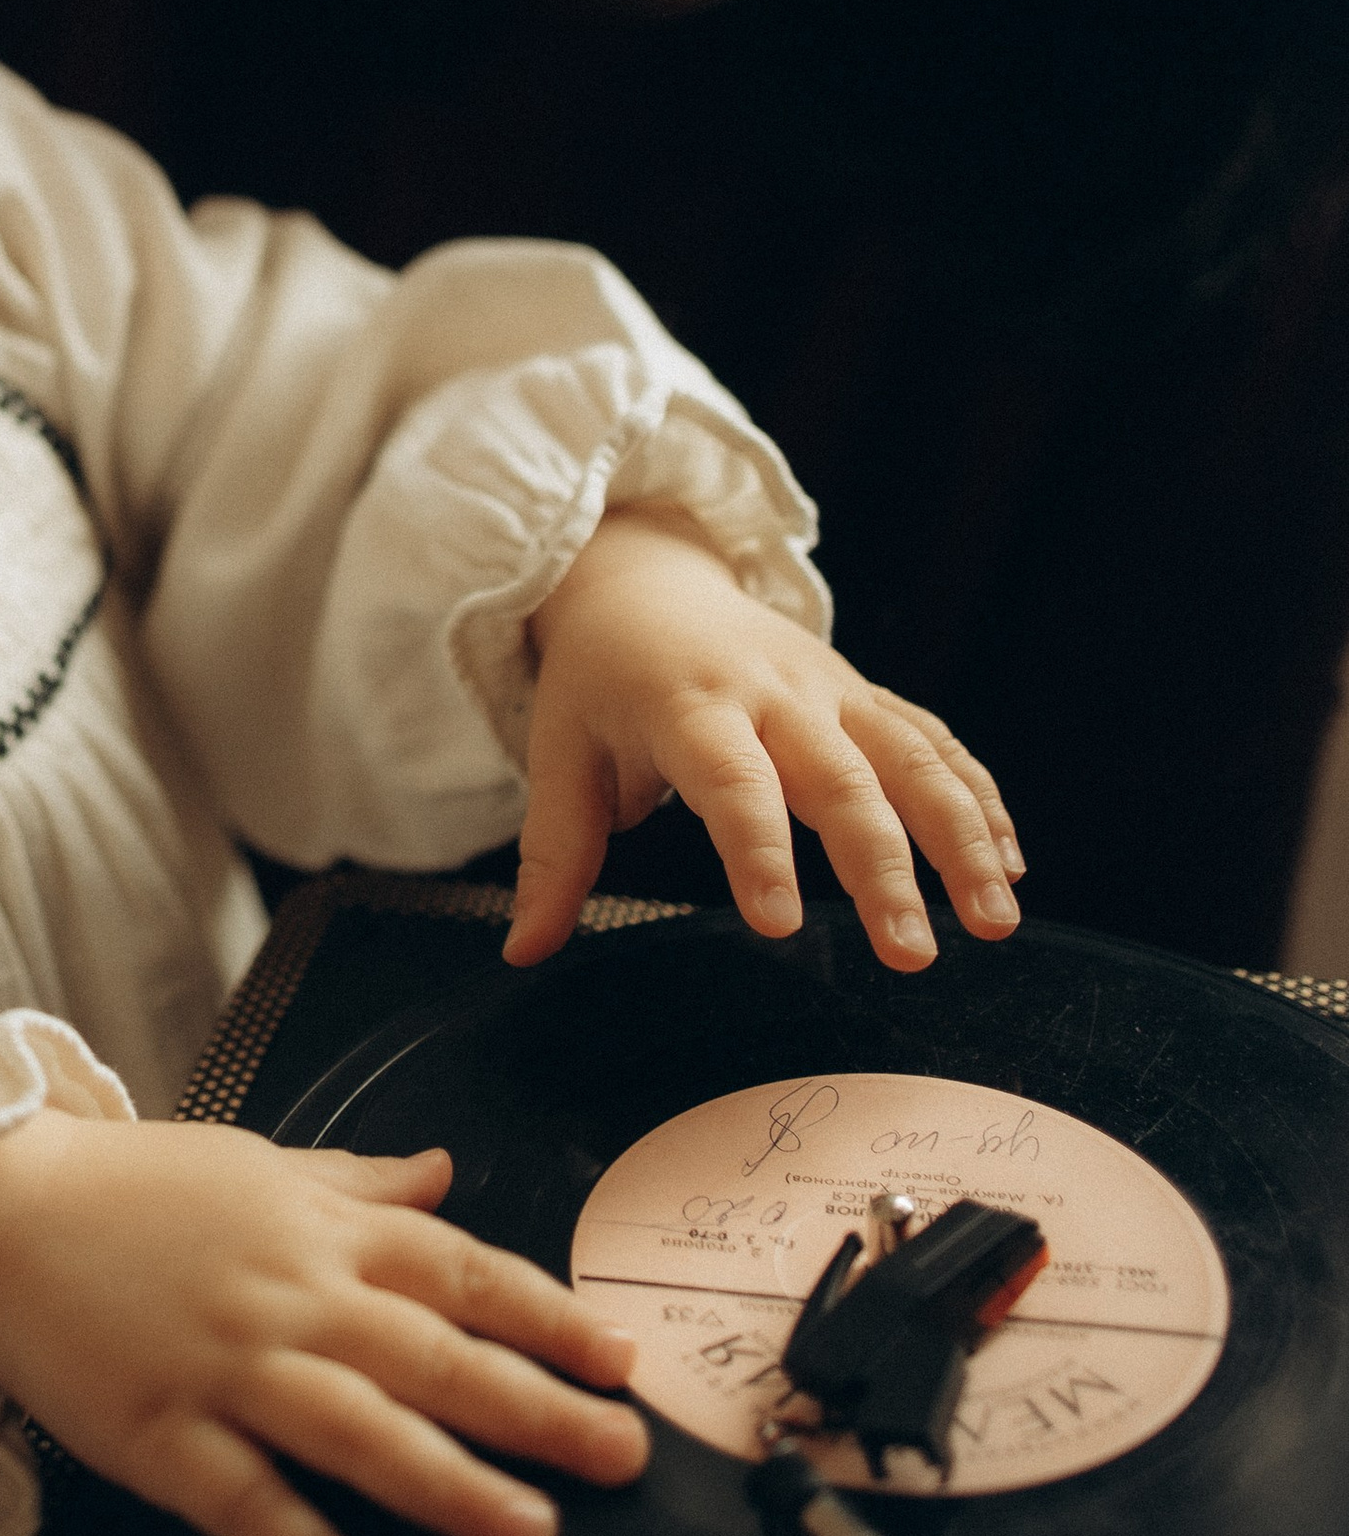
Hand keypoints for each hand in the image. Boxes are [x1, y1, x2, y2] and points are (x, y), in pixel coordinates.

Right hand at [0, 1110, 648, 1535]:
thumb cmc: (133, 1190)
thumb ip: (359, 1185)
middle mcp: (290, 1298)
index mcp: (319, 1231)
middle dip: (538, 1409)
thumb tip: (446, 1173)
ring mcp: (226, 1370)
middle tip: (625, 1456)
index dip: (549, 1317)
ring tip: (534, 1535)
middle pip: (434, 1357)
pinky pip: (253, 1508)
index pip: (459, 1271)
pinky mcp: (162, 1439)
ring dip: (452, 1487)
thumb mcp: (258, 1166)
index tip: (622, 1360)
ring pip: (359, 1434)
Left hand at [506, 507, 1022, 970]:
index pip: (731, 784)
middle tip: (912, 957)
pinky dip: (980, 799)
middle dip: (884, 870)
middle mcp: (774, 694)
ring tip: (996, 924)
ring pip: (914, 760)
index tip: (782, 926)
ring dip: (964, 839)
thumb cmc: (600, 680)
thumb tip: (523, 953)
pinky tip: (1012, 865)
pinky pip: (936, 744)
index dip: (757, 851)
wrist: (648, 578)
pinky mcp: (865, 695)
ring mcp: (832, 690)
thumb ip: (555, 855)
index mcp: (691, 707)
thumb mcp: (560, 753)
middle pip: (840, 781)